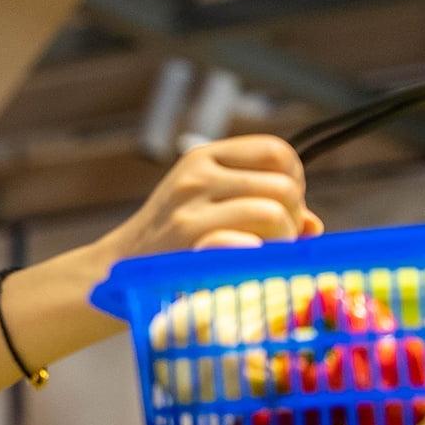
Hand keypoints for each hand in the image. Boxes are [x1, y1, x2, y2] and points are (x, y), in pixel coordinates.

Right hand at [97, 135, 322, 266]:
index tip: (281, 208)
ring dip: (281, 241)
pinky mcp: (190, 239)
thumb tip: (312, 225)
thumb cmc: (169, 245)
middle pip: (284, 185)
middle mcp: (197, 175)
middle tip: (272, 241)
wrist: (112, 272)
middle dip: (291, 217)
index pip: (278, 151)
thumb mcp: (205, 206)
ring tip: (260, 255)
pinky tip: (246, 262)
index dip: (293, 181)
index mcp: (204, 157)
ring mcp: (191, 207)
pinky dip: (261, 253)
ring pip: (275, 211)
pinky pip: (252, 239)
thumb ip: (257, 204)